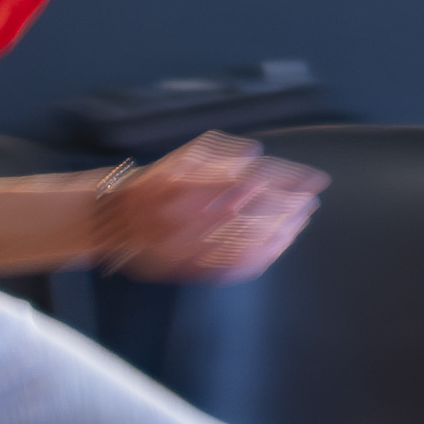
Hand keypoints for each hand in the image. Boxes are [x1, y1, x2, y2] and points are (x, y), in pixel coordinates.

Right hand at [97, 132, 323, 282]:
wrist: (111, 219)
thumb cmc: (148, 186)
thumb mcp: (180, 159)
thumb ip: (218, 156)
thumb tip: (254, 155)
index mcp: (196, 188)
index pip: (258, 184)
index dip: (291, 183)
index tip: (312, 182)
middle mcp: (196, 219)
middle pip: (261, 213)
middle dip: (292, 208)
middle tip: (311, 203)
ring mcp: (195, 247)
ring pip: (251, 242)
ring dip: (282, 232)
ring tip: (300, 223)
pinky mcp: (191, 268)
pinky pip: (233, 267)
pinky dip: (259, 259)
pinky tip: (275, 250)